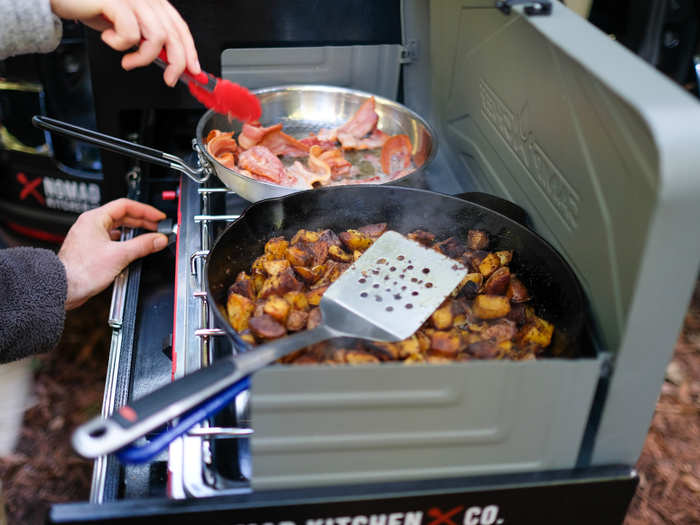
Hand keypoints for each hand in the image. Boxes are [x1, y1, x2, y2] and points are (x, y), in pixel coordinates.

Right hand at [49, 0, 199, 85]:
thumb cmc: (92, 8)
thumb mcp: (127, 25)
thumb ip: (147, 38)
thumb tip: (167, 60)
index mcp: (152, 1)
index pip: (179, 26)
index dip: (190, 49)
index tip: (194, 69)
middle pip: (174, 34)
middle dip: (176, 62)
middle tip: (169, 79)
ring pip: (158, 36)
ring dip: (145, 57)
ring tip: (129, 61)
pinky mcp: (116, 2)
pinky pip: (132, 33)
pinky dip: (121, 44)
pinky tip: (109, 40)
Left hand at [58, 198, 168, 309]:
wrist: (63, 287)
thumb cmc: (80, 270)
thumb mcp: (119, 255)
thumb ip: (142, 245)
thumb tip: (158, 239)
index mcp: (95, 218)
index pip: (126, 205)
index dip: (145, 210)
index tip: (158, 217)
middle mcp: (91, 225)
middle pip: (123, 216)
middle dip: (142, 222)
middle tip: (157, 228)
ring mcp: (91, 237)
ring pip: (118, 229)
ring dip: (134, 233)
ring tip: (148, 238)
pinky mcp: (92, 249)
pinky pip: (113, 240)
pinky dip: (125, 243)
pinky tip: (133, 250)